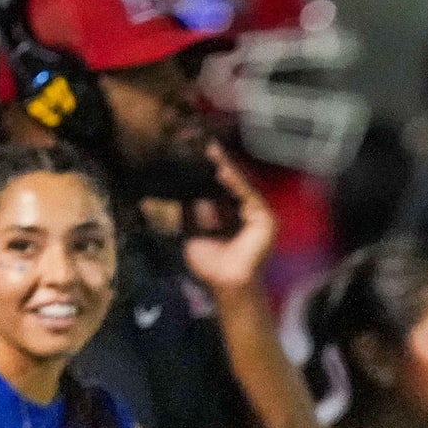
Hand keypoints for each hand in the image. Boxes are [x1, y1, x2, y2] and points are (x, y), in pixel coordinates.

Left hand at [178, 143, 277, 299]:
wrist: (225, 281)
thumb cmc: (211, 264)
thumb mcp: (190, 230)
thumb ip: (184, 212)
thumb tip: (161, 196)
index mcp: (229, 215)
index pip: (220, 188)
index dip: (209, 172)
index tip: (195, 155)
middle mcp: (245, 213)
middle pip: (231, 184)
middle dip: (218, 165)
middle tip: (204, 146)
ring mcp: (257, 216)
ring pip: (241, 187)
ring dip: (226, 169)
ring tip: (212, 153)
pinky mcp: (266, 220)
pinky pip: (249, 196)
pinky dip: (237, 184)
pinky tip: (223, 172)